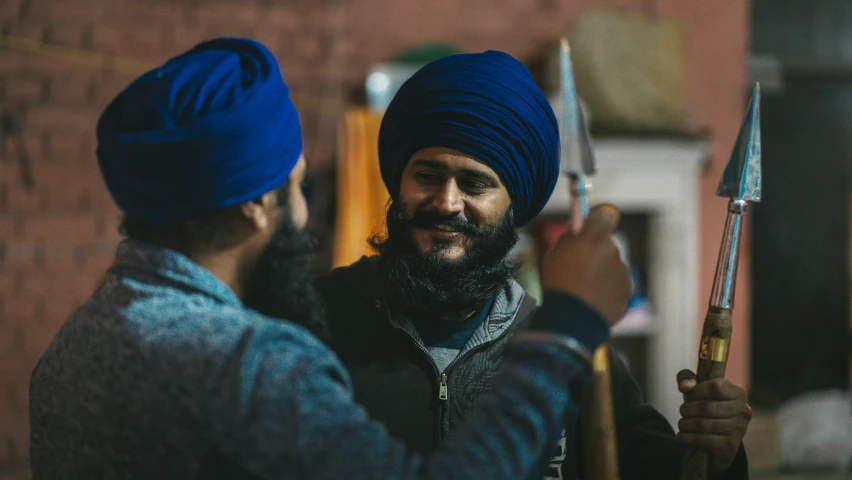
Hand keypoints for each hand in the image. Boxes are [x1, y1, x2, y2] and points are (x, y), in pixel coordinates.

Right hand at [539, 204, 630, 325]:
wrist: (573, 319)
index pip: (605, 214)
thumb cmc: (559, 285)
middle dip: (595, 250)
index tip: (589, 228)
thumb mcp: (552, 255)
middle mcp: (612, 250)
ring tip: (583, 288)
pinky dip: (607, 288)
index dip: (597, 220)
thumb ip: (568, 239)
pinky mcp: (627, 288)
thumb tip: (576, 232)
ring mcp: (622, 270)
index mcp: (593, 238)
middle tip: (578, 267)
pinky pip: (617, 282)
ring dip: (601, 271)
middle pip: (606, 243)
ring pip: (612, 264)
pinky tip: (592, 298)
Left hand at [676, 370, 752, 472]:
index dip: (697, 391)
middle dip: (687, 409)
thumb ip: (687, 379)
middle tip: (682, 411)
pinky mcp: (730, 445)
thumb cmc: (705, 407)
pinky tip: (682, 436)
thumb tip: (684, 387)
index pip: (715, 387)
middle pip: (706, 407)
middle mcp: (743, 411)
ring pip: (703, 424)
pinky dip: (687, 437)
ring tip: (681, 424)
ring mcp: (739, 429)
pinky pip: (703, 439)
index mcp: (738, 393)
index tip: (689, 395)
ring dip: (685, 424)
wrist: (717, 441)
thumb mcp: (696, 389)